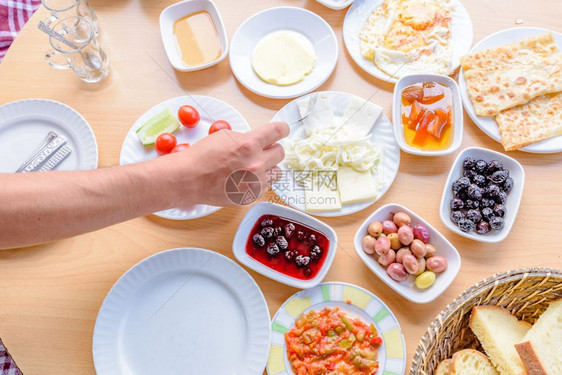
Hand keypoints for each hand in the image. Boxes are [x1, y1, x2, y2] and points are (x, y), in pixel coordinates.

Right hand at [155, 121, 289, 206]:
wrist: (188, 179)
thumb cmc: (202, 156)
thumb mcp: (225, 136)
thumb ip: (247, 138)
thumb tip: (260, 139)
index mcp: (249, 144)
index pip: (278, 131)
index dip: (282, 129)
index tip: (282, 130)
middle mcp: (256, 163)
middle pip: (280, 153)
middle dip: (272, 149)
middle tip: (262, 150)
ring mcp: (254, 182)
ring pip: (277, 172)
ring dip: (268, 167)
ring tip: (253, 167)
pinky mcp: (251, 196)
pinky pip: (265, 186)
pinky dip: (259, 182)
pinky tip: (245, 178)